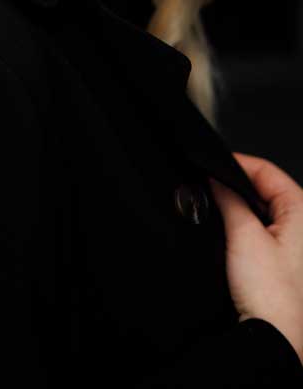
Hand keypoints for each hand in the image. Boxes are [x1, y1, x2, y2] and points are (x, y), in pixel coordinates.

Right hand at [208, 152, 302, 364]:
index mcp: (302, 211)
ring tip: (219, 216)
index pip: (266, 170)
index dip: (236, 164)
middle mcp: (302, 226)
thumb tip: (216, 180)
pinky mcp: (282, 262)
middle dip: (235, 188)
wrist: (272, 338)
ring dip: (238, 211)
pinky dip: (243, 230)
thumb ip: (228, 200)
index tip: (210, 164)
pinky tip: (230, 239)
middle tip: (209, 190)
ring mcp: (293, 245)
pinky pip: (260, 232)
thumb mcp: (243, 235)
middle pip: (263, 189)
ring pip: (260, 211)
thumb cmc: (271, 295)